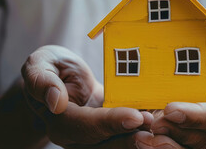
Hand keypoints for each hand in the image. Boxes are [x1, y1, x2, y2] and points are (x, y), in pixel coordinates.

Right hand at [21, 45, 153, 147]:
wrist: (59, 77)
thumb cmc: (49, 67)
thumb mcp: (39, 64)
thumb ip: (42, 81)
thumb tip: (55, 102)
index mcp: (59, 122)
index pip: (85, 126)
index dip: (111, 123)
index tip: (136, 117)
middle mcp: (77, 138)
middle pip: (106, 144)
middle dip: (133, 136)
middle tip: (158, 127)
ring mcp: (95, 138)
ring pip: (118, 144)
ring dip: (142, 138)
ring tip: (166, 128)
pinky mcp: (111, 132)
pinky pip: (127, 135)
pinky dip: (146, 130)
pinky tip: (166, 122)